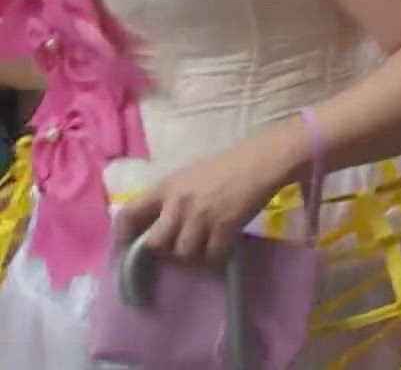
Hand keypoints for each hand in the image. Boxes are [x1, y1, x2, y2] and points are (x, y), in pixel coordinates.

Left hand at [116, 132, 295, 264]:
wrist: (262, 160)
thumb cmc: (226, 164)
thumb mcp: (189, 175)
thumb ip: (171, 197)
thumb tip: (158, 222)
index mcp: (165, 187)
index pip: (128, 214)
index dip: (122, 235)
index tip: (127, 246)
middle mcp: (178, 204)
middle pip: (156, 244)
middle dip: (166, 250)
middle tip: (177, 248)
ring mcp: (201, 216)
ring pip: (184, 253)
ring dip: (194, 254)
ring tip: (205, 246)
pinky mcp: (224, 226)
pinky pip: (213, 254)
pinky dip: (218, 255)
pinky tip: (225, 245)